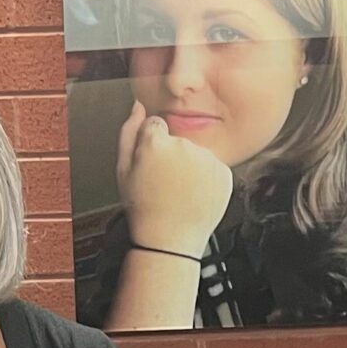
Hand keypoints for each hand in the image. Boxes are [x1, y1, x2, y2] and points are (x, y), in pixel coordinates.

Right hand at [115, 100, 231, 254]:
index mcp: (157, 142)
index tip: (151, 165)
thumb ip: (129, 131)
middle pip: (178, 139)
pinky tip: (194, 195)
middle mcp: (185, 146)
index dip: (151, 146)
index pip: (156, 126)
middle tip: (164, 183)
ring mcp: (207, 160)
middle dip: (171, 156)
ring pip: (196, 153)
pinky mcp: (224, 173)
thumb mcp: (122, 169)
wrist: (169, 241)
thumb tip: (138, 106)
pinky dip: (206, 179)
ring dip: (189, 167)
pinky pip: (212, 168)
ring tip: (179, 192)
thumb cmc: (143, 208)